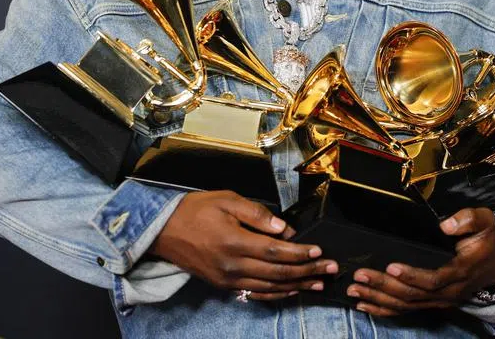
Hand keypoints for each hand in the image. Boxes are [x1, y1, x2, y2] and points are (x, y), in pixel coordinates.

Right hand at [152, 190, 337, 300]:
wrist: (164, 231)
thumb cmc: (196, 210)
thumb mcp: (227, 200)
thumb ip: (256, 214)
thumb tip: (283, 228)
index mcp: (235, 242)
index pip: (276, 252)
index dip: (301, 254)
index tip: (320, 251)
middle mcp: (233, 266)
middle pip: (278, 273)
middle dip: (308, 271)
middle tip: (331, 269)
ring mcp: (228, 279)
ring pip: (270, 287)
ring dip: (297, 285)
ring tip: (319, 282)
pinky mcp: (224, 285)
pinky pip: (255, 293)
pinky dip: (276, 294)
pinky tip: (291, 290)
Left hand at [346, 207, 494, 316]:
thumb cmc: (489, 241)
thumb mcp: (485, 222)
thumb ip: (468, 219)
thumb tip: (446, 224)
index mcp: (459, 272)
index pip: (432, 279)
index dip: (411, 275)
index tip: (390, 266)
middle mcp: (448, 292)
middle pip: (412, 295)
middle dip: (383, 286)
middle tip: (360, 276)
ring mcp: (440, 300)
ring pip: (406, 305)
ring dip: (378, 299)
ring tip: (354, 291)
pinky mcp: (433, 302)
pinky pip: (406, 311)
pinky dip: (384, 310)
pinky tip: (365, 306)